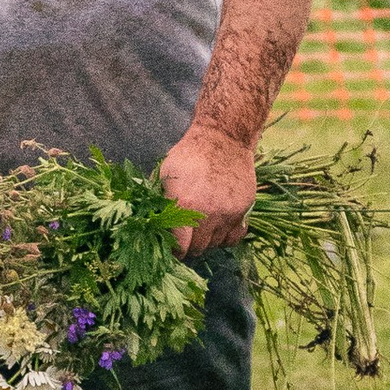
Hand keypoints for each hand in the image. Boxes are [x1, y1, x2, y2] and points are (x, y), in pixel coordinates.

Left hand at [159, 121, 256, 256]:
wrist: (223, 138)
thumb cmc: (189, 156)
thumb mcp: (165, 175)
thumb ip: (158, 202)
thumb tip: (147, 224)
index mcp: (185, 205)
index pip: (180, 248)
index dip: (173, 251)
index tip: (170, 246)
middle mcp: (208, 214)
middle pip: (198, 250)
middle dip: (189, 247)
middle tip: (184, 237)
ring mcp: (228, 213)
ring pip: (215, 244)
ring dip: (206, 240)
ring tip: (200, 227)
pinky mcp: (243, 210)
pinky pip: (234, 237)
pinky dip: (225, 237)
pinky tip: (218, 227)